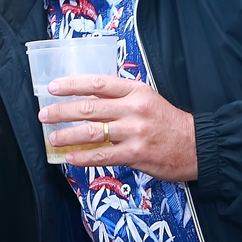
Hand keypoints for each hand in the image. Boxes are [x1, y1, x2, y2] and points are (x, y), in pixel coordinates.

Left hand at [39, 74, 198, 180]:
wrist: (197, 145)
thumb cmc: (168, 123)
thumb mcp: (148, 99)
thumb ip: (121, 98)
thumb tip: (88, 100)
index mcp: (136, 91)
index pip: (97, 84)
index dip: (72, 85)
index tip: (53, 88)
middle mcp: (134, 109)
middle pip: (89, 107)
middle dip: (61, 111)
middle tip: (44, 115)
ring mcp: (134, 132)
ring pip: (91, 132)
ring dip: (67, 135)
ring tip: (53, 138)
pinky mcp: (136, 153)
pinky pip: (102, 155)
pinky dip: (83, 157)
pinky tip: (70, 158)